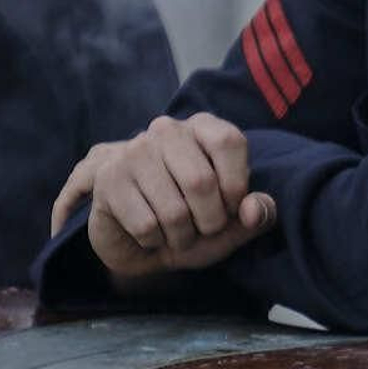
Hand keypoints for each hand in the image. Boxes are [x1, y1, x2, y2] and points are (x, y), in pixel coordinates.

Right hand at [50, 112, 277, 285]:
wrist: (139, 241)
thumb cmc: (193, 222)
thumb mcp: (232, 222)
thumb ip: (257, 213)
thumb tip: (253, 210)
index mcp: (202, 127)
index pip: (229, 142)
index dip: (235, 186)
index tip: (230, 208)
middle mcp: (166, 129)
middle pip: (201, 182)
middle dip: (209, 222)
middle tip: (200, 229)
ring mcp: (135, 151)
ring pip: (173, 211)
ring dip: (180, 238)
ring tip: (174, 232)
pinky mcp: (110, 178)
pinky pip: (147, 226)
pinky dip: (154, 241)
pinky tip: (149, 233)